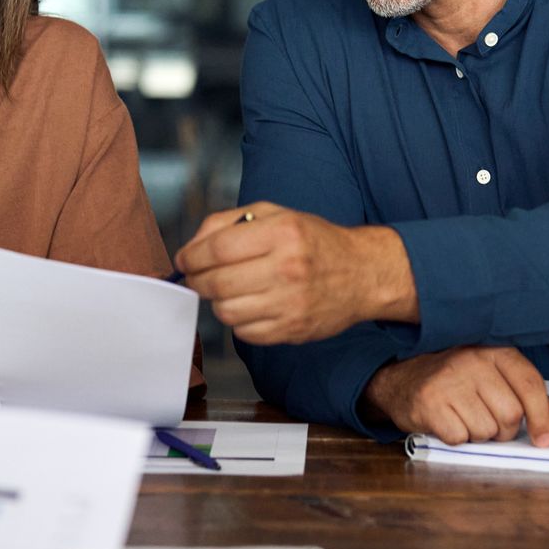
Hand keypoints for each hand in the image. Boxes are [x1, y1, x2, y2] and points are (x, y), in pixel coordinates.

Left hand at [173, 203, 415, 343]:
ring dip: (218, 301)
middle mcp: (287, 268)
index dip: (191, 256)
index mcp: (282, 232)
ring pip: (226, 312)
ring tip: (229, 290)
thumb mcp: (276, 214)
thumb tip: (192, 247)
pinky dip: (239, 321)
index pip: (217, 249)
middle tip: (198, 277)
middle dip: (197, 280)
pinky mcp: (293, 330)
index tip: (185, 260)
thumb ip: (229, 222)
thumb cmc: (315, 241)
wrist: (363, 273)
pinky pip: (244, 333)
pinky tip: (251, 305)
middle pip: (217, 283)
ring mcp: (291, 303)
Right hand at [363, 346, 548, 446]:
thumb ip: (531, 399)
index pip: (530, 385)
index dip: (542, 417)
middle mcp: (471, 361)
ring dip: (480, 435)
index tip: (545, 438)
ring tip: (465, 417)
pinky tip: (448, 422)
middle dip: (505, 430)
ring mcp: (448, 381)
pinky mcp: (429, 403)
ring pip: (487, 430)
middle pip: (511, 414)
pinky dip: (458, 438)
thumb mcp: (495, 378)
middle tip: (489, 423)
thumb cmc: (456, 380)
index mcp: (494, 350)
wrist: (401, 378)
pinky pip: (461, 438)